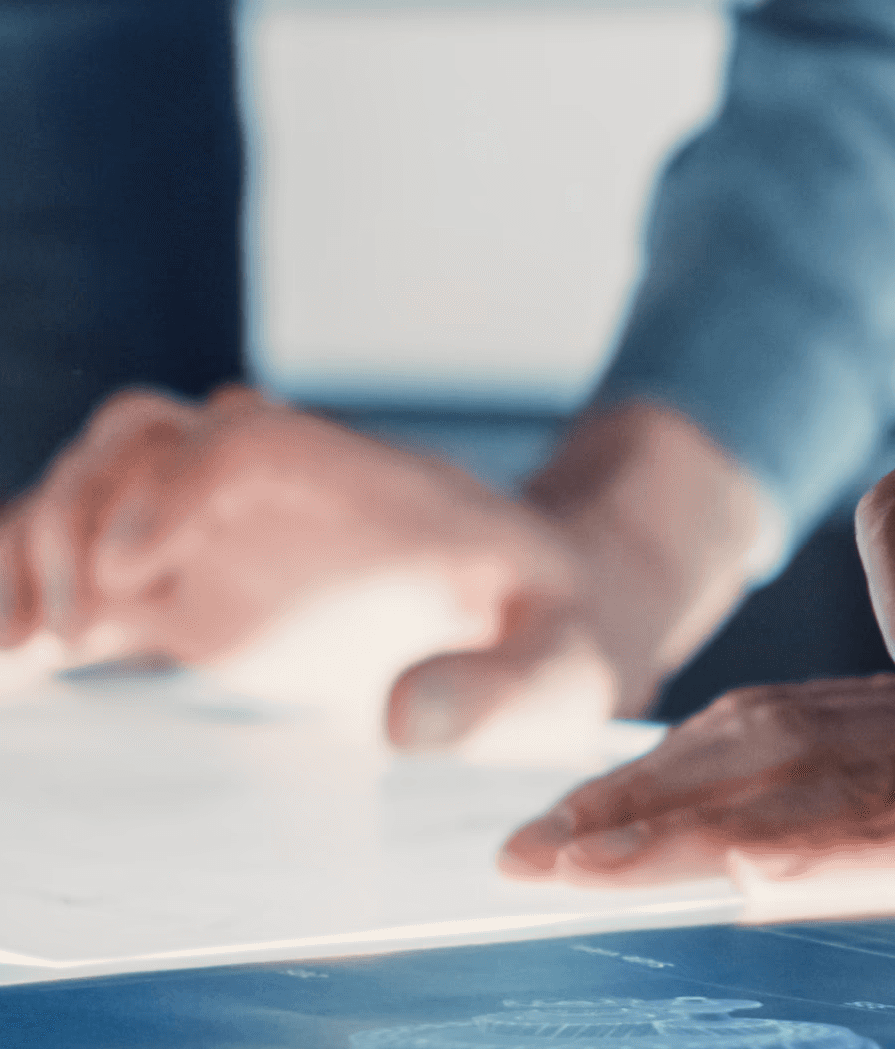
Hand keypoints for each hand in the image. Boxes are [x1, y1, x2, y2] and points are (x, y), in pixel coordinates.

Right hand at [0, 389, 767, 745]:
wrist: (548, 629)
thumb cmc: (559, 637)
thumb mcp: (566, 667)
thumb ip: (504, 694)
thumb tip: (407, 726)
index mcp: (357, 483)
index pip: (232, 440)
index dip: (170, 489)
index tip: (135, 576)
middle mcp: (271, 495)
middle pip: (133, 443)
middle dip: (75, 514)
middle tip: (68, 635)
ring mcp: (217, 540)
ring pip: (84, 496)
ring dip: (29, 554)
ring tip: (18, 659)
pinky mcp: (181, 601)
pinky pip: (74, 578)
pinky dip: (22, 608)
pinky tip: (8, 674)